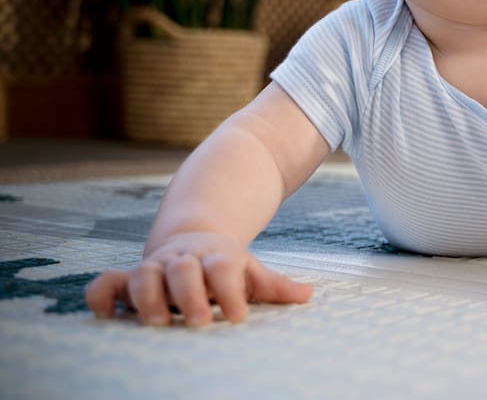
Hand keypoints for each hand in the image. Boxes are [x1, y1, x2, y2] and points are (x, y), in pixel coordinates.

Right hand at [84, 231, 311, 326]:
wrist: (193, 239)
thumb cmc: (226, 266)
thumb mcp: (251, 271)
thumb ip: (275, 286)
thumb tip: (308, 295)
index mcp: (217, 257)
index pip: (224, 269)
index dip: (230, 291)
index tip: (238, 317)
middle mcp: (183, 260)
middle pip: (183, 270)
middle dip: (190, 295)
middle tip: (200, 322)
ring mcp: (154, 266)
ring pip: (143, 274)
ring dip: (147, 297)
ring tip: (158, 324)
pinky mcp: (128, 277)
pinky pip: (107, 283)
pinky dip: (101, 296)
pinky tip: (105, 316)